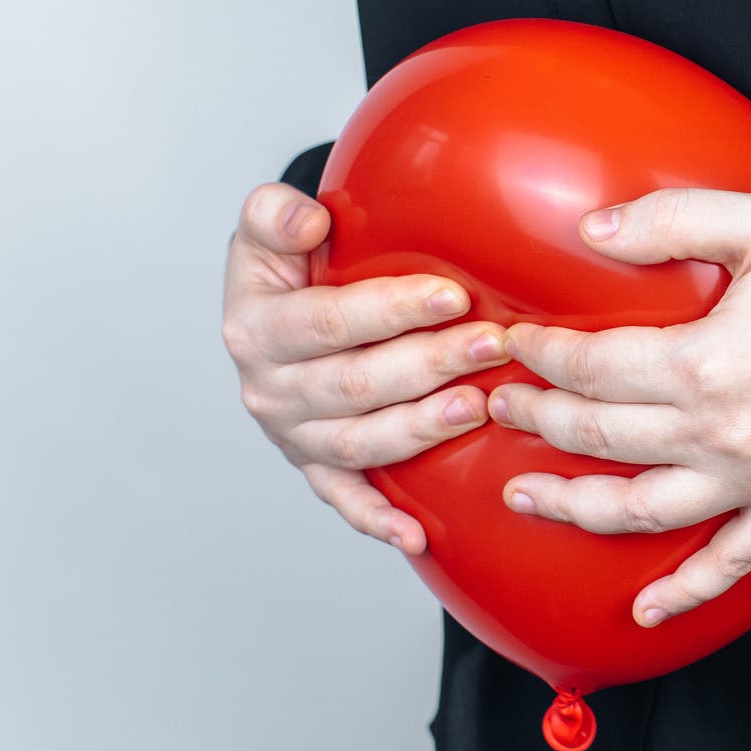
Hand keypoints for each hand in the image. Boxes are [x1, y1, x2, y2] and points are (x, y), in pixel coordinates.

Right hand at [221, 183, 508, 552]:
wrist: (272, 318)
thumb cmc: (286, 270)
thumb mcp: (266, 232)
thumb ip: (275, 215)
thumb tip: (308, 220)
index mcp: (256, 329)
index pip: (330, 322)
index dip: (391, 309)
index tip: (452, 294)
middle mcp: (270, 390)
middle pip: (356, 384)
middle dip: (430, 363)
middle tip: (494, 344)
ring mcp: (294, 436)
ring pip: (361, 442)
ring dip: (421, 428)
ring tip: (478, 407)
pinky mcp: (316, 469)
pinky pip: (345, 500)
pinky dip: (377, 521)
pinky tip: (417, 535)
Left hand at [489, 189, 750, 625]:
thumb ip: (671, 221)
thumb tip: (593, 231)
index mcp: (706, 365)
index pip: (593, 368)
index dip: (541, 355)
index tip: (515, 343)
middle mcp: (723, 436)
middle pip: (600, 440)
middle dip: (536, 423)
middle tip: (499, 407)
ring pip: (642, 512)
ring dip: (574, 508)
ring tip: (527, 496)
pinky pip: (733, 561)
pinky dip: (687, 591)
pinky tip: (647, 610)